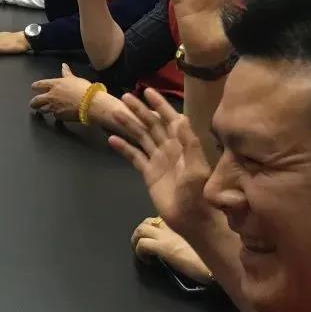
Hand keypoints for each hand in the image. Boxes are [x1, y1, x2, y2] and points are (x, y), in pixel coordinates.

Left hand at [28, 63, 90, 120]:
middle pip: (36, 100)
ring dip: (42, 109)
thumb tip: (63, 65)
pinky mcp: (59, 116)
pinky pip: (54, 116)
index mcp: (54, 84)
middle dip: (33, 102)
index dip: (35, 86)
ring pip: (43, 109)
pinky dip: (56, 115)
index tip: (33, 87)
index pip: (39, 84)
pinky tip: (58, 115)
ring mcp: (54, 107)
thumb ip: (67, 73)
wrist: (89, 103)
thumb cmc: (83, 89)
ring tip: (42, 110)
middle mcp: (51, 96)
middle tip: (33, 103)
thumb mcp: (74, 79)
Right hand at [107, 89, 218, 235]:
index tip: (147, 91)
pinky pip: (134, 156)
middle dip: (139, 110)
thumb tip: (181, 118)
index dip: (159, 105)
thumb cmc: (198, 195)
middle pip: (152, 125)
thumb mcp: (198, 169)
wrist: (193, 220)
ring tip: (115, 113)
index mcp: (182, 144)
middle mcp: (169, 148)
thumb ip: (190, 144)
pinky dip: (124, 148)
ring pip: (141, 137)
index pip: (170, 119)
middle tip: (124, 97)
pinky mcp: (148, 173)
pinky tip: (112, 139)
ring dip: (129, 125)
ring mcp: (158, 160)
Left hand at [131, 217, 213, 284]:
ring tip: (141, 251)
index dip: (156, 225)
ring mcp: (167, 236)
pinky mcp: (163, 248)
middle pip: (147, 221)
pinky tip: (147, 262)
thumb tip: (192, 240)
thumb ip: (197, 234)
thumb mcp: (206, 239)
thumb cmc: (220, 254)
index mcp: (185, 220)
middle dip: (142, 231)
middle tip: (144, 243)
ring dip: (137, 240)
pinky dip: (139, 252)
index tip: (158, 235)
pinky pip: (142, 245)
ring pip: (140, 230)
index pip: (162, 216)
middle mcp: (173, 225)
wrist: (222, 265)